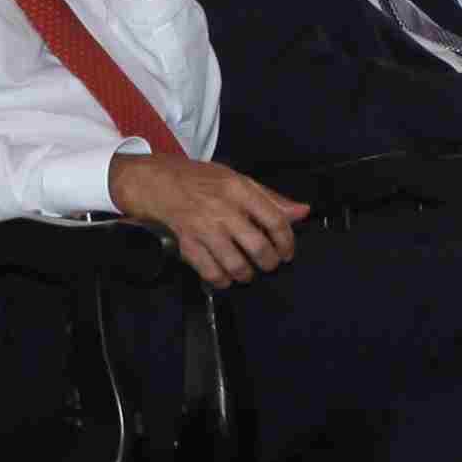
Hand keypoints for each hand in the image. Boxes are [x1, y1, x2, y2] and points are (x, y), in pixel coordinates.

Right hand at [113, 151, 306, 288]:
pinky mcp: (188, 244)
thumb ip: (271, 199)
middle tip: (269, 264)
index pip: (275, 221)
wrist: (159, 183)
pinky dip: (222, 280)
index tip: (287, 252)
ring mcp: (204, 229)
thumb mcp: (238, 180)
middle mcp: (223, 210)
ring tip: (248, 272)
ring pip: (236, 264)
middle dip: (269, 262)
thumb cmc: (203, 180)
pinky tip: (226, 277)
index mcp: (240, 190)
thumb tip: (303, 212)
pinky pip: (210, 272)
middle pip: (258, 248)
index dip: (286, 242)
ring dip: (247, 274)